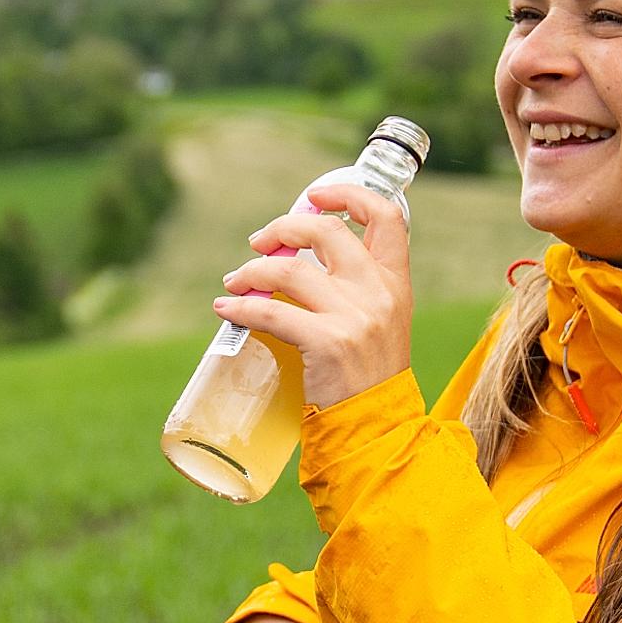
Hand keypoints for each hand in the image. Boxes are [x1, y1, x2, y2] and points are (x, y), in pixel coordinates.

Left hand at [213, 185, 413, 408]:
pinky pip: (271, 313)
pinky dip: (240, 307)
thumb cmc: (370, 376)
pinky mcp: (327, 343)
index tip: (314, 197)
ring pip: (289, 272)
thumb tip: (299, 260)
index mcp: (396, 282)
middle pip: (326, 232)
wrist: (378, 426)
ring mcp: (354, 317)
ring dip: (252, 271)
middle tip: (258, 242)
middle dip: (283, 228)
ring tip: (234, 280)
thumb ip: (357, 288)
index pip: (386, 217)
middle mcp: (379, 293)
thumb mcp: (382, 322)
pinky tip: (225, 308)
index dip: (348, 195)